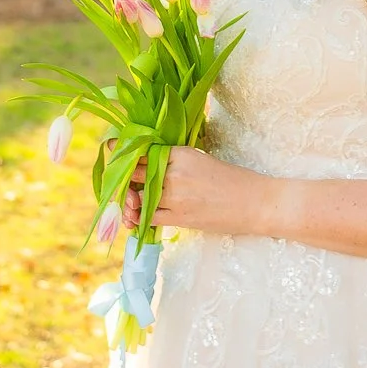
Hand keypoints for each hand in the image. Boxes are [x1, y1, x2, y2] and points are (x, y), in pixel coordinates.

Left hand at [123, 146, 272, 239]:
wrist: (254, 202)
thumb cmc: (231, 179)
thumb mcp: (201, 160)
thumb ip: (175, 161)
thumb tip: (149, 162)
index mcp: (181, 153)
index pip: (142, 150)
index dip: (124, 151)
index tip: (112, 149)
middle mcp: (174, 172)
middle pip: (134, 172)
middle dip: (122, 176)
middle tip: (116, 178)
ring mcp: (175, 196)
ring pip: (137, 196)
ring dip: (128, 199)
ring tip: (128, 200)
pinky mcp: (179, 217)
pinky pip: (147, 218)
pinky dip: (137, 218)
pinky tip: (134, 217)